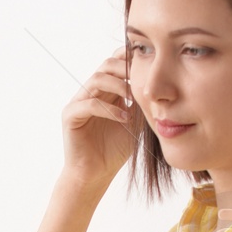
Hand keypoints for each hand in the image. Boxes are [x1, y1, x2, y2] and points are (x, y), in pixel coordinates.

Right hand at [60, 50, 138, 189]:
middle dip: (126, 68)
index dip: (130, 58)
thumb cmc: (115, 149)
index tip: (149, 64)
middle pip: (106, 65)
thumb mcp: (136, 122)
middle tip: (143, 78)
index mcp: (107, 90)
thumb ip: (143, 104)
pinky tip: (124, 118)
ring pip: (97, 80)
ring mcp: (79, 102)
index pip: (116, 63)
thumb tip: (161, 87)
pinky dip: (108, 109)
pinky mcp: (70, 116)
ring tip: (134, 97)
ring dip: (118, 85)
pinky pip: (89, 104)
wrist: (96, 173)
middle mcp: (91, 92)